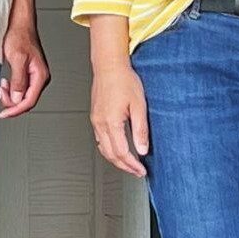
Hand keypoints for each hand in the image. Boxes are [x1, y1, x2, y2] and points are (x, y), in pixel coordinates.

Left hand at [0, 13, 50, 118]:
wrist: (19, 24)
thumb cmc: (20, 36)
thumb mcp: (17, 59)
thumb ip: (18, 80)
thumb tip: (17, 98)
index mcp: (40, 75)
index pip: (29, 101)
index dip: (16, 110)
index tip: (4, 114)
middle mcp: (40, 77)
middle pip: (26, 100)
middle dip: (11, 101)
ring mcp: (34, 76)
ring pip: (22, 95)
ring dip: (10, 95)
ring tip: (1, 85)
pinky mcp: (28, 74)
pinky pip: (20, 88)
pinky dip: (11, 89)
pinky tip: (4, 83)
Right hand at [91, 59, 148, 177]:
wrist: (109, 66)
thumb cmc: (124, 80)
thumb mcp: (139, 105)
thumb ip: (140, 130)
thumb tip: (142, 149)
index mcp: (111, 122)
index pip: (121, 152)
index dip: (132, 164)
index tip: (141, 169)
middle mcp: (100, 123)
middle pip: (110, 155)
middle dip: (124, 166)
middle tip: (136, 171)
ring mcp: (95, 120)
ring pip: (103, 149)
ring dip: (116, 160)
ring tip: (129, 164)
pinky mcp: (95, 117)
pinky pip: (100, 140)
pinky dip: (109, 150)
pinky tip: (117, 149)